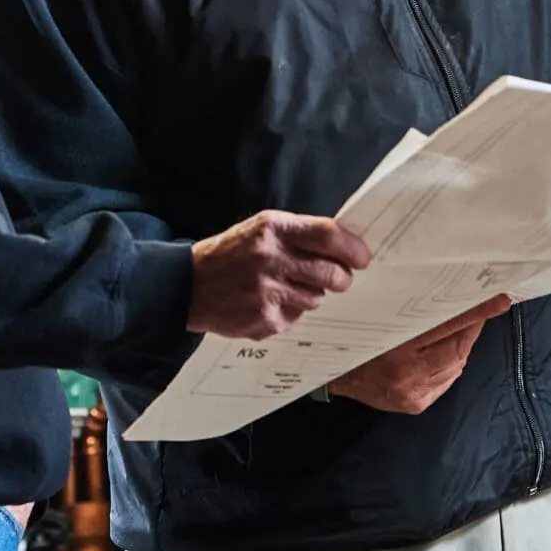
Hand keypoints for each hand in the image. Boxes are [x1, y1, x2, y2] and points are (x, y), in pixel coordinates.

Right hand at [187, 210, 370, 339]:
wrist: (187, 286)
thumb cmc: (231, 254)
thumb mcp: (260, 230)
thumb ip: (299, 234)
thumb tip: (346, 248)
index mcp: (272, 229)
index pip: (328, 235)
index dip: (352, 248)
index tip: (363, 257)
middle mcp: (270, 259)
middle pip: (331, 273)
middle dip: (342, 277)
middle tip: (339, 278)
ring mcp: (267, 293)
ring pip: (317, 299)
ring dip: (311, 294)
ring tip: (286, 287)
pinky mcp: (264, 320)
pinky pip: (296, 318)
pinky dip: (290, 312)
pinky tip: (267, 302)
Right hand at [329, 295, 514, 414]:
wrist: (337, 376)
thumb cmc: (360, 340)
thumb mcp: (381, 317)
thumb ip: (412, 310)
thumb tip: (452, 295)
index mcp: (396, 345)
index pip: (448, 324)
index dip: (477, 312)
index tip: (500, 300)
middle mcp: (407, 372)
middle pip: (458, 347)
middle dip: (472, 328)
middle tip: (479, 311)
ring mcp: (414, 392)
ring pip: (456, 364)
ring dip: (461, 346)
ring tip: (453, 332)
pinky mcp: (417, 404)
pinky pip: (447, 380)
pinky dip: (451, 365)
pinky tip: (439, 356)